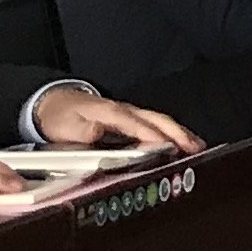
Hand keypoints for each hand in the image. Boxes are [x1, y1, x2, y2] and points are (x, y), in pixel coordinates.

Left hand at [34, 90, 199, 155]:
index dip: (151, 136)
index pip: (136, 124)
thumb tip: (97, 133)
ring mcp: (130, 113)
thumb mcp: (65, 127)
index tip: (166, 147)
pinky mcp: (132, 119)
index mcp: (110, 112)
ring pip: (160, 121)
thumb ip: (82, 132)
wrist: (55, 102)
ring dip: (180, 133)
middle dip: (177, 133)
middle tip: (193, 148)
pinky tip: (182, 142)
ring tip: (196, 146)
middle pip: (157, 120)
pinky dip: (172, 132)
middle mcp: (125, 110)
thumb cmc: (62, 116)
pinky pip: (156, 124)